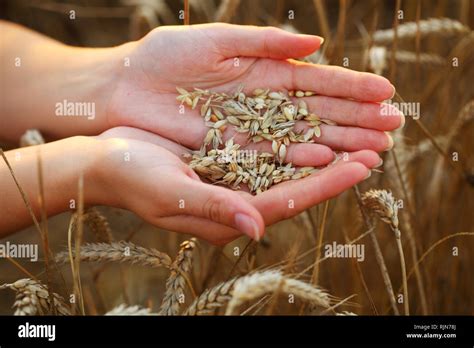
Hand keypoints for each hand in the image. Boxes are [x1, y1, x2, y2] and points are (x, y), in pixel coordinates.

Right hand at [97, 127, 381, 244]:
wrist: (107, 161)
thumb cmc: (132, 178)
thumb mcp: (170, 192)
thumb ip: (212, 208)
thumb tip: (255, 227)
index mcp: (227, 215)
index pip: (287, 202)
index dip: (325, 185)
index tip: (360, 167)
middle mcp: (237, 202)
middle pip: (296, 187)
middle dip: (336, 170)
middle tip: (374, 149)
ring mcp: (233, 183)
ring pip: (287, 169)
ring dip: (321, 154)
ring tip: (354, 137)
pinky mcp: (225, 163)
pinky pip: (267, 154)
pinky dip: (293, 142)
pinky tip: (312, 129)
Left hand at [107, 23, 403, 168]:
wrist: (124, 90)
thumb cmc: (163, 58)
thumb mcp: (216, 42)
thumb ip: (264, 43)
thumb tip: (315, 44)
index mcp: (263, 71)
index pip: (317, 81)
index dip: (352, 87)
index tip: (386, 92)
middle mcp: (263, 103)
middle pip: (318, 112)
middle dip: (356, 119)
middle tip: (395, 127)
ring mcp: (251, 129)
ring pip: (302, 137)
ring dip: (339, 143)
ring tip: (376, 149)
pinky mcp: (233, 151)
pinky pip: (273, 156)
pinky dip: (301, 157)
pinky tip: (329, 161)